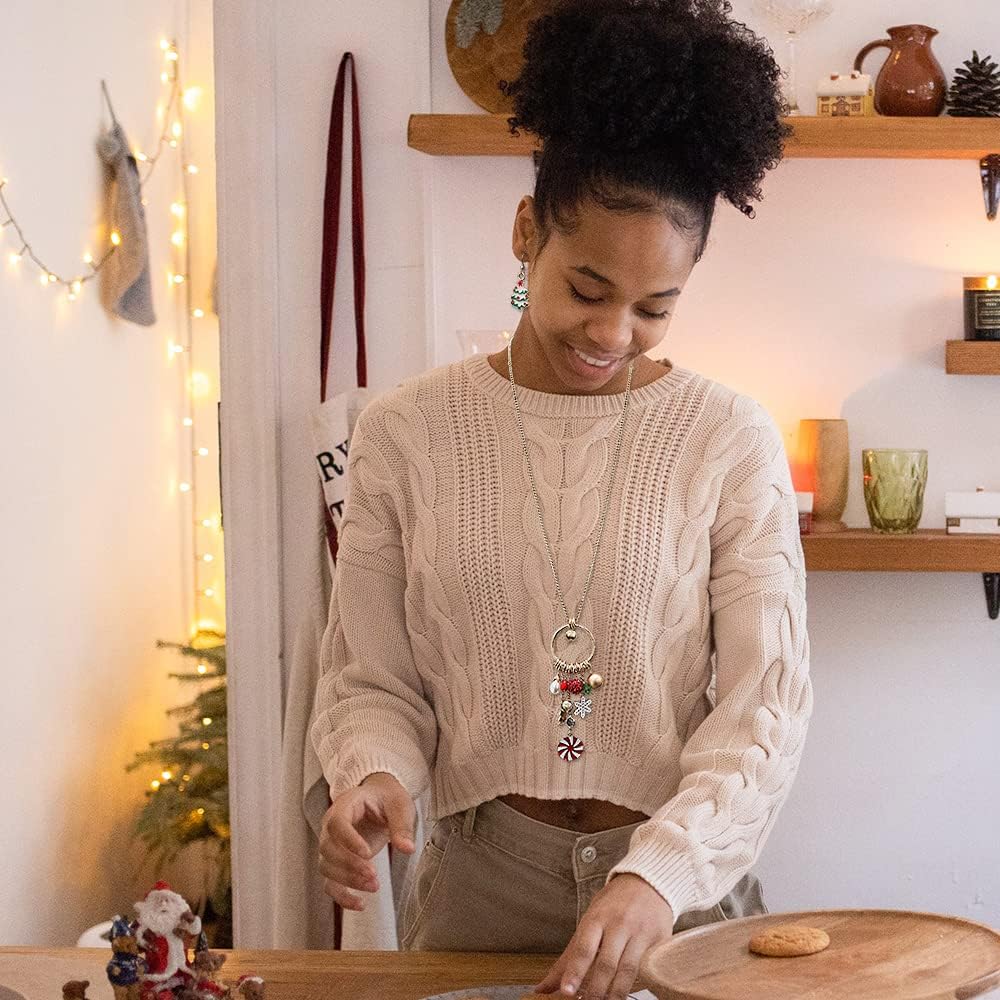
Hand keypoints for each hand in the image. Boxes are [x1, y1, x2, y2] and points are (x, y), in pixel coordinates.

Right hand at [318, 772, 415, 910]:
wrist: (379, 799)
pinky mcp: (337, 862)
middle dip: (349, 865)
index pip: (337, 823)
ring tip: (374, 886)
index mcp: (345, 805)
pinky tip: (360, 905)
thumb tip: (408, 849)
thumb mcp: (399, 805)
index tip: (367, 854)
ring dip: (347, 880)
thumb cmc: (387, 798)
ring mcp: (331, 844)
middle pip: (327, 848)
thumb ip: (402, 825)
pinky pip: (330, 882)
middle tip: (373, 874)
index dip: (348, 840)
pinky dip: (341, 896)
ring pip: (326, 867)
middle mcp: (331, 825)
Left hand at [534, 873, 673, 999]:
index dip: (575, 971)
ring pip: (627, 970)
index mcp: (597, 918)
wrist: (648, 882)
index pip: (584, 948)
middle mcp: (619, 924)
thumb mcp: (590, 920)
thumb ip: (570, 955)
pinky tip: (628, 994)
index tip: (566, 991)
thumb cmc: (614, 904)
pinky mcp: (659, 940)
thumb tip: (544, 986)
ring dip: (615, 993)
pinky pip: (647, 967)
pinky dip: (637, 984)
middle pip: (606, 963)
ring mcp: (640, 932)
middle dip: (596, 989)